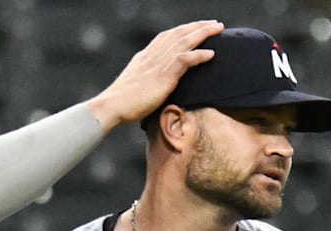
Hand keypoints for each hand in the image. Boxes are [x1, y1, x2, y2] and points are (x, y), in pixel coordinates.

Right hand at [85, 19, 224, 129]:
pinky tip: (210, 53)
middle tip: (214, 24)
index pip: (167, 36)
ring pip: (184, 42)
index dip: (184, 30)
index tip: (197, 27)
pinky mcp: (163, 76)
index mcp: (145, 56)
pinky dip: (198, 55)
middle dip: (198, 26)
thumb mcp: (135, 84)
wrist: (112, 106)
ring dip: (203, 33)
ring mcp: (158, 64)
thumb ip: (147, 78)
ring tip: (218, 29)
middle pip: (179, 34)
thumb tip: (156, 83)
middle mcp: (152, 55)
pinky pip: (184, 60)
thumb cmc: (122, 102)